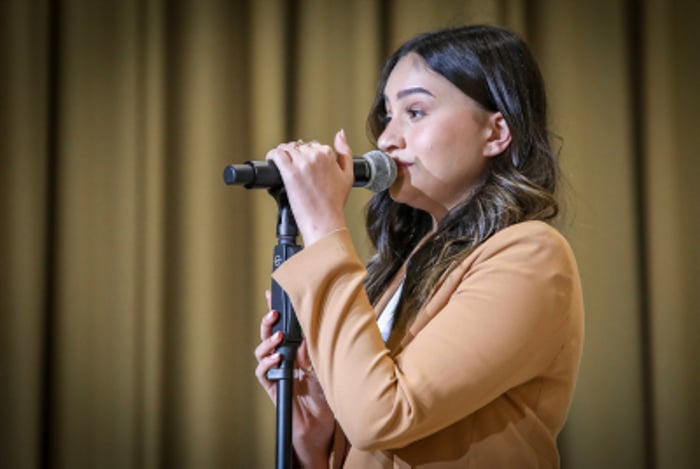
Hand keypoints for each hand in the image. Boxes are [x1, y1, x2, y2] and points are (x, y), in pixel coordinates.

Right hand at [254, 291, 334, 467]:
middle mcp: (284, 357)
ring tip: (277, 338)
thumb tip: (309, 331)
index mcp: (297, 349)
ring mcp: (276, 371)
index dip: (277, 310)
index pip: (285, 325)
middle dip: (268, 321)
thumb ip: (314, 349)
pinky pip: (262, 372)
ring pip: (262, 351)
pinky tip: (275, 359)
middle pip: (269, 334)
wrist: (320, 423)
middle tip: (274, 313)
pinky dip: (266, 363)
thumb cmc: (324, 393)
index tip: (273, 293)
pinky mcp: (272, 386)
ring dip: (267, 342)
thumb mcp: (324, 365)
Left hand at [265, 129, 354, 245]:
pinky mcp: (290, 173)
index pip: (313, 145)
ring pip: (286, 149)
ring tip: (283, 166)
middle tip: (294, 169)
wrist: (325, 221)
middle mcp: (315, 156)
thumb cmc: (334, 203)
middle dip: (295, 155)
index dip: (307, 155)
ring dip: (283, 154)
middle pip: (299, 147)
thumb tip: (340, 134)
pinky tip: (273, 162)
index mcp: (328, 154)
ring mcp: (302, 164)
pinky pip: (276, 155)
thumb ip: (345, 151)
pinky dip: (272, 156)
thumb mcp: (348, 175)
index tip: (305, 165)